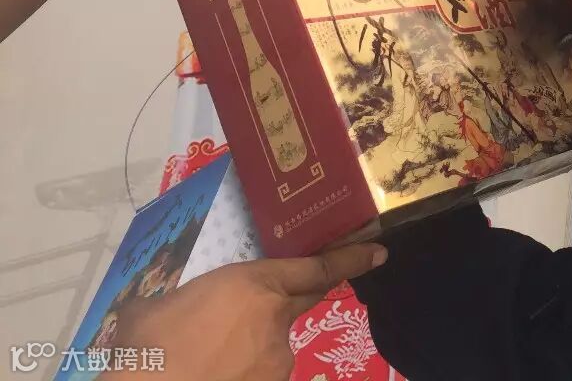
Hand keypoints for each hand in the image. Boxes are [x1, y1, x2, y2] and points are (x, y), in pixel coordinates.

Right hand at [103, 243, 386, 380]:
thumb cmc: (144, 351)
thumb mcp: (151, 309)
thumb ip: (180, 300)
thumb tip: (167, 308)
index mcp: (254, 286)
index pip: (318, 268)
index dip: (351, 259)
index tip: (378, 253)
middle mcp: (276, 320)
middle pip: (301, 301)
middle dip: (292, 299)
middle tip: (252, 314)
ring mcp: (276, 362)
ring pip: (271, 348)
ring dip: (249, 350)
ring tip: (204, 361)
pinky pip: (259, 375)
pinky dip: (241, 375)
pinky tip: (211, 375)